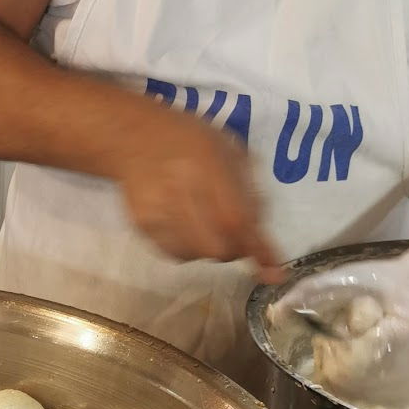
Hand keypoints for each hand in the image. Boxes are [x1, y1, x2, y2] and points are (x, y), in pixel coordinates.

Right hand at [112, 108, 280, 274]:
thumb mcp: (229, 150)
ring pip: (196, 255)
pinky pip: (174, 253)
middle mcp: (180, 187)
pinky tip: (188, 229)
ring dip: (211, 251)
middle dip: (235, 251)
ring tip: (208, 228)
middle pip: (217, 246)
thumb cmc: (191, 140)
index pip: (237, 218)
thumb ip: (250, 190)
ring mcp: (157, 207)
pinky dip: (189, 250)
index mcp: (208, 163)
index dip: (258, 248)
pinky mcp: (141, 222)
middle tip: (237, 239)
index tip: (275, 272)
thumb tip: (263, 237)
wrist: (133, 136)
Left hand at [274, 227, 408, 404]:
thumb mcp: (353, 275)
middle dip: (335, 357)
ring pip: (351, 394)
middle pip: (347, 382)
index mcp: (405, 335)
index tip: (346, 324)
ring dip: (343, 370)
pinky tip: (368, 358)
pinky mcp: (407, 397)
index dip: (335, 346)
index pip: (350, 363)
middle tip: (349, 332)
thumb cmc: (391, 282)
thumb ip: (312, 291)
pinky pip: (364, 398)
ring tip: (360, 343)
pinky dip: (356, 381)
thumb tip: (274, 314)